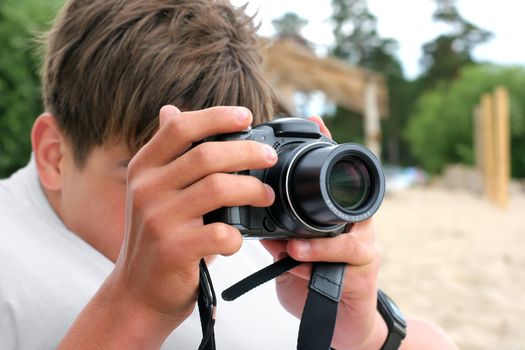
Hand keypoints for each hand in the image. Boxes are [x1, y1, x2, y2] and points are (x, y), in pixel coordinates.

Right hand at [60, 106, 277, 347]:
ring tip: (266, 195)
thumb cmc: (156, 237)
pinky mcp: (174, 250)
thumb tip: (170, 110)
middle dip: (247, 152)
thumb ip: (168, 155)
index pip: (180, 127)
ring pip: (218, 188)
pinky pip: (221, 232)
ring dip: (252, 190)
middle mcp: (147, 189)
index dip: (216, 116)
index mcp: (144, 168)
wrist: (136, 293)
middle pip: (206, 155)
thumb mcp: (152, 190)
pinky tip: (238, 238)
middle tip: (269, 158)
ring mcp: (159, 220)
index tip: (246, 115)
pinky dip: (238, 235)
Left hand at [260, 116, 385, 349]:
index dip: (324, 145)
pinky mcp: (366, 265)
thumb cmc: (312, 277)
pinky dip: (319, 252)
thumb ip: (273, 226)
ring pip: (347, 219)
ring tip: (287, 240)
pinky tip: (297, 256)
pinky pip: (347, 252)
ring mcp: (363, 239)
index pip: (330, 173)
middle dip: (329, 170)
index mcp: (332, 210)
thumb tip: (244, 207)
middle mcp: (352, 219)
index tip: (313, 121)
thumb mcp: (288, 247)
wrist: (339, 321)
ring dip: (314, 229)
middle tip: (297, 163)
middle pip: (346, 184)